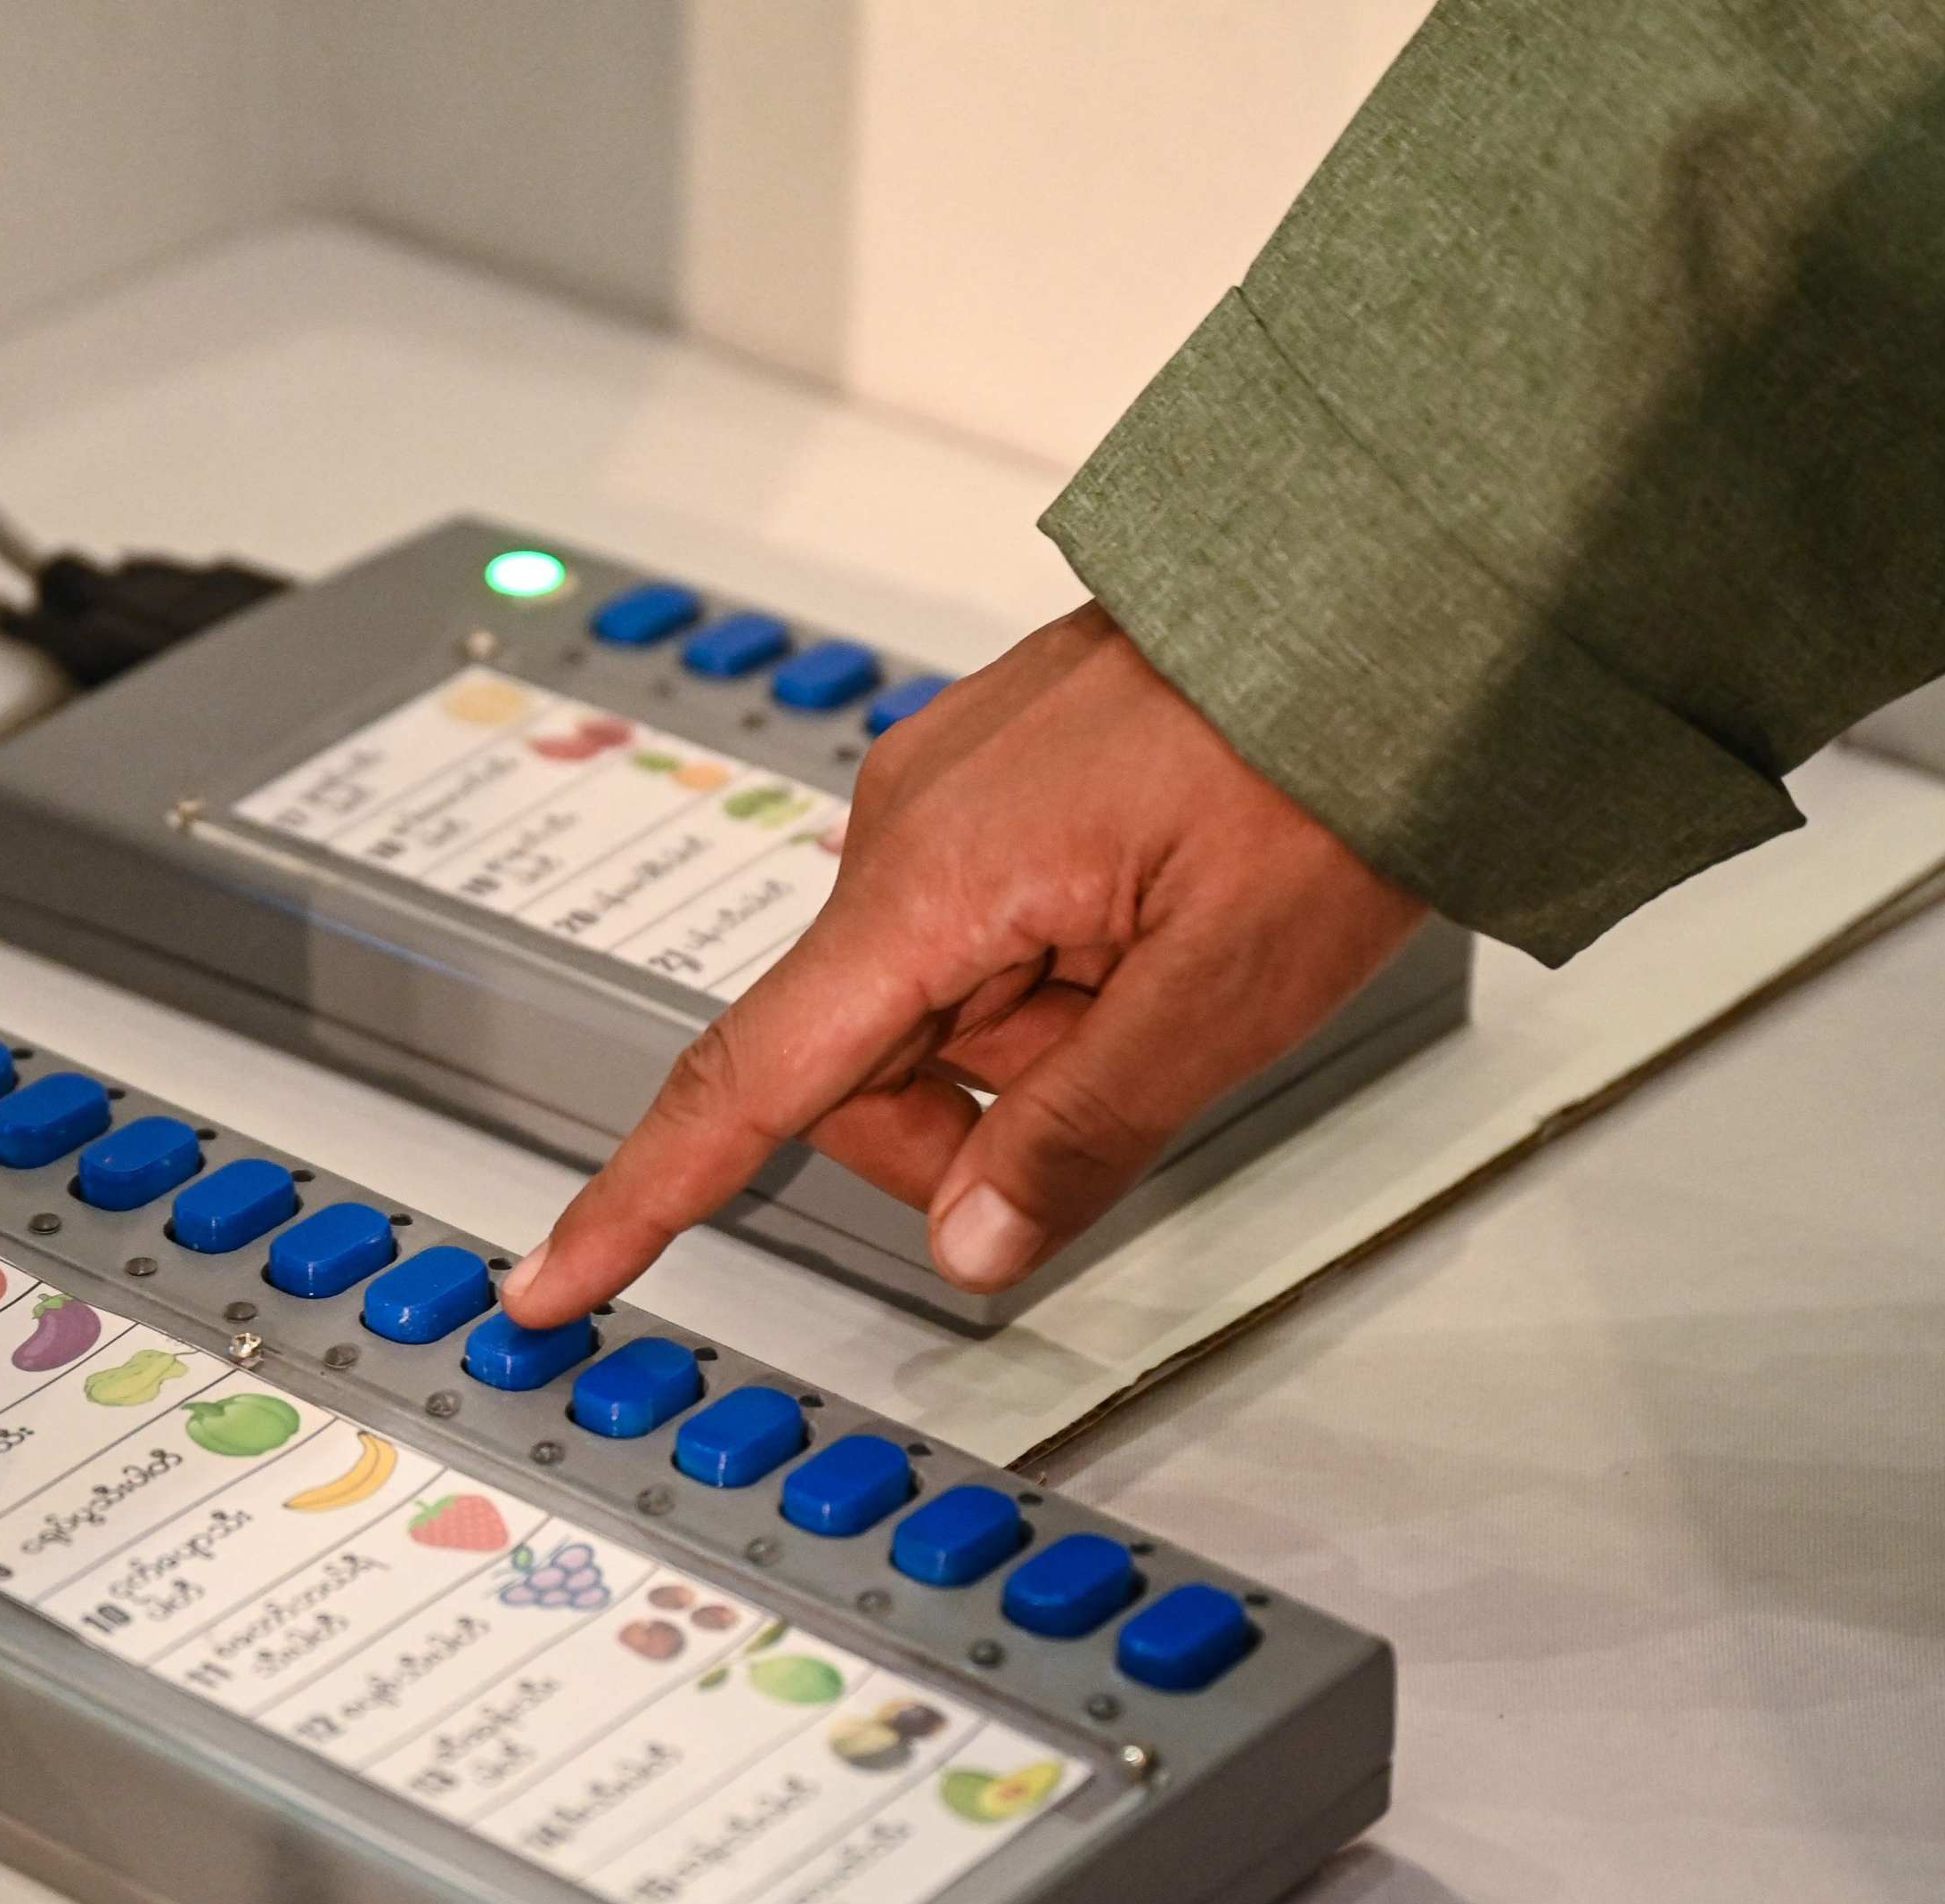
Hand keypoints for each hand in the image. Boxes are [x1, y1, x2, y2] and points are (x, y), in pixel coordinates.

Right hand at [500, 602, 1421, 1321]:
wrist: (1391, 587)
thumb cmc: (1322, 753)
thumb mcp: (1224, 988)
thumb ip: (1082, 1132)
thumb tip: (974, 1245)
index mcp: (931, 878)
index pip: (745, 1080)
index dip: (643, 1197)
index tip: (553, 1276)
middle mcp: (905, 824)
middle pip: (856, 1065)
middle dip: (968, 1123)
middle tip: (1123, 1085)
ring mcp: (946, 793)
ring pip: (928, 1008)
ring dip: (1029, 1044)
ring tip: (1165, 973)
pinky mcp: (993, 780)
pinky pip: (977, 931)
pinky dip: (1048, 977)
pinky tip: (1150, 931)